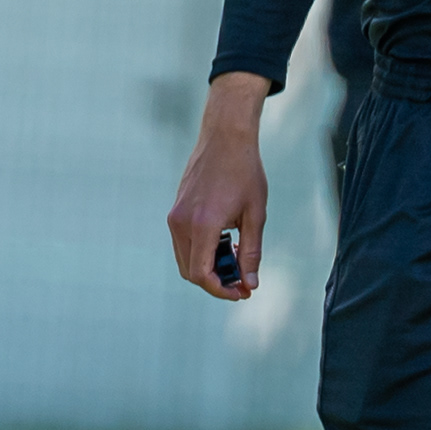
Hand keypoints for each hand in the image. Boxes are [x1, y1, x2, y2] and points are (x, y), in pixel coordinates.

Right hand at [167, 73, 272, 297]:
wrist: (225, 137)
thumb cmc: (245, 172)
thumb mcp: (255, 215)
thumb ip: (251, 252)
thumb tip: (250, 284)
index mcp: (202, 225)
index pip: (202, 274)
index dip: (221, 290)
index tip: (242, 292)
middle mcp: (181, 223)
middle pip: (190, 272)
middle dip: (216, 282)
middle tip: (243, 281)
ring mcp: (174, 216)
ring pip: (185, 259)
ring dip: (208, 267)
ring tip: (237, 258)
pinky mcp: (175, 210)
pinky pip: (183, 243)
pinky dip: (201, 251)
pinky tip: (226, 242)